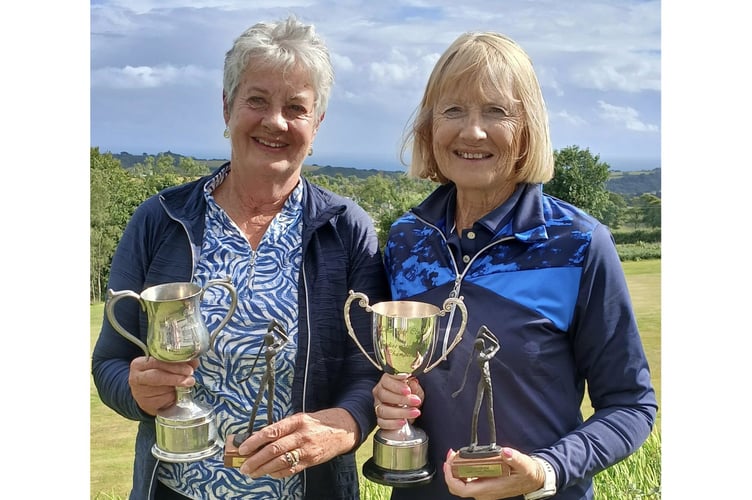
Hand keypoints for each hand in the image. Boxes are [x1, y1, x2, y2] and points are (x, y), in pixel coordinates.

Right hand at [128, 356, 198, 415]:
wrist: (145, 395)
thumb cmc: (158, 376)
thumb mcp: (165, 367)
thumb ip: (179, 362)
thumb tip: (195, 360)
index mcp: (139, 363)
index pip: (158, 362)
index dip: (175, 366)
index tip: (190, 369)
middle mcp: (136, 377)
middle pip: (158, 376)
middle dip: (176, 378)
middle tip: (190, 379)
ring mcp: (139, 392)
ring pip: (161, 389)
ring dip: (176, 388)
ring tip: (186, 386)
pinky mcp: (145, 403)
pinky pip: (163, 400)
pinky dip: (172, 398)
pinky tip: (175, 395)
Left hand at [236, 408, 357, 478]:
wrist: (342, 430)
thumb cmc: (316, 423)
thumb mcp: (299, 419)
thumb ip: (281, 428)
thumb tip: (257, 439)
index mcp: (296, 421)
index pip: (272, 432)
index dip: (255, 441)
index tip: (242, 449)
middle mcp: (301, 435)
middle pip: (274, 449)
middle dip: (256, 459)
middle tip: (244, 466)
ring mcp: (306, 450)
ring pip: (281, 462)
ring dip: (263, 469)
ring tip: (252, 472)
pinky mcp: (311, 461)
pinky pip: (291, 469)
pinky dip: (277, 473)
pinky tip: (269, 473)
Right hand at [371, 373, 423, 429]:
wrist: (411, 410)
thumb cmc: (412, 396)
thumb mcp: (416, 389)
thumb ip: (414, 385)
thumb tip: (413, 382)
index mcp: (386, 382)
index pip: (386, 381)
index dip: (397, 386)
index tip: (408, 390)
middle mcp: (379, 393)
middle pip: (384, 395)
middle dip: (401, 399)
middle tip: (416, 401)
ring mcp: (378, 407)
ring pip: (383, 410)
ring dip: (400, 412)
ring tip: (415, 412)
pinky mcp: (380, 420)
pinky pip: (382, 422)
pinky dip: (393, 423)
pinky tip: (404, 422)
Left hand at [443, 447, 545, 499]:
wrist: (533, 480)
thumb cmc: (527, 474)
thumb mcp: (523, 464)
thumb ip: (514, 458)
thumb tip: (506, 452)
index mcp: (490, 489)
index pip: (463, 489)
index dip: (451, 477)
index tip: (449, 463)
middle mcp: (484, 493)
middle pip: (458, 488)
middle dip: (450, 472)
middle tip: (451, 455)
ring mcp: (484, 490)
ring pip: (461, 485)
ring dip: (455, 471)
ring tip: (456, 455)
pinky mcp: (484, 486)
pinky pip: (467, 482)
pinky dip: (462, 471)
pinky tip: (463, 460)